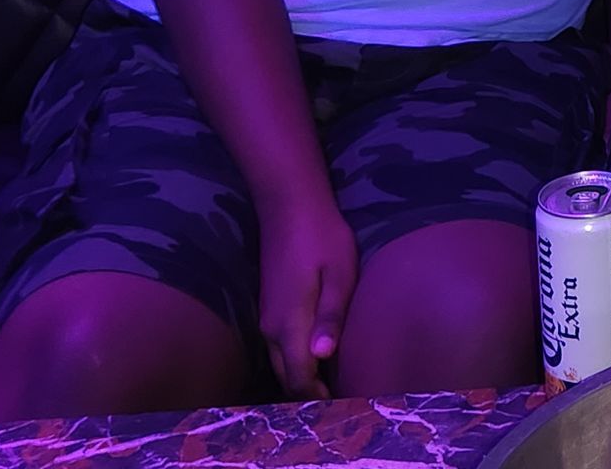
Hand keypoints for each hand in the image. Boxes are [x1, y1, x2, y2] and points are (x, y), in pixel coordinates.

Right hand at [257, 191, 359, 399]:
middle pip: (287, 375)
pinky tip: (317, 355)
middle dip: (309, 392)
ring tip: (331, 383)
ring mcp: (266, 317)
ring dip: (301, 376)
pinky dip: (295, 359)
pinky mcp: (269, 306)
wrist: (290, 206)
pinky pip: (279, 346)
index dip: (318, 396)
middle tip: (341, 398)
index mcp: (289, 324)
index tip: (343, 404)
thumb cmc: (322, 238)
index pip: (299, 377)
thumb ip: (330, 317)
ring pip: (280, 361)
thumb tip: (322, 358)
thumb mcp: (339, 274)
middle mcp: (271, 328)